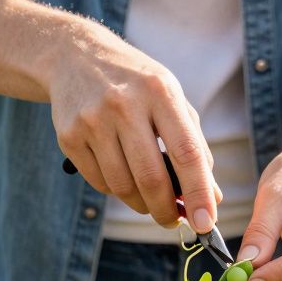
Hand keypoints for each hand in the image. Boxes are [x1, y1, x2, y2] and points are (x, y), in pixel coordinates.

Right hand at [46, 25, 218, 231]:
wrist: (76, 57)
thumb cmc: (136, 85)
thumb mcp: (171, 99)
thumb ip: (194, 146)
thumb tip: (212, 197)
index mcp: (160, 92)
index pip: (187, 152)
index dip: (199, 192)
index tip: (206, 223)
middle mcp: (125, 104)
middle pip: (151, 178)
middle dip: (167, 210)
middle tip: (174, 221)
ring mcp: (93, 120)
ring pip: (123, 186)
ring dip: (141, 204)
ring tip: (149, 199)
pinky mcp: (69, 137)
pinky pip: (100, 183)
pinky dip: (116, 190)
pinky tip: (122, 176)